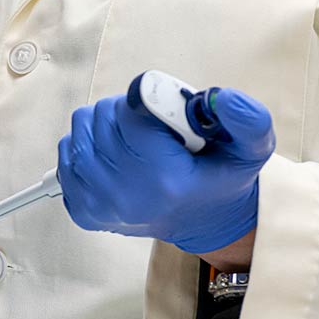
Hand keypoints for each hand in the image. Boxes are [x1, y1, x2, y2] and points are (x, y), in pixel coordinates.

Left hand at [57, 82, 274, 254]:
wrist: (202, 221)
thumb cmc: (218, 181)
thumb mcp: (251, 149)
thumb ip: (248, 119)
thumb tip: (221, 97)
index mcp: (164, 180)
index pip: (129, 113)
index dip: (145, 102)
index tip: (162, 112)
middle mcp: (125, 196)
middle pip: (101, 118)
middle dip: (125, 111)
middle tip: (150, 125)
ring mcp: (99, 205)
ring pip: (80, 131)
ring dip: (103, 124)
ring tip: (133, 138)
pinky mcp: (82, 210)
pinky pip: (67, 155)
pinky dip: (86, 145)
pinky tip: (115, 155)